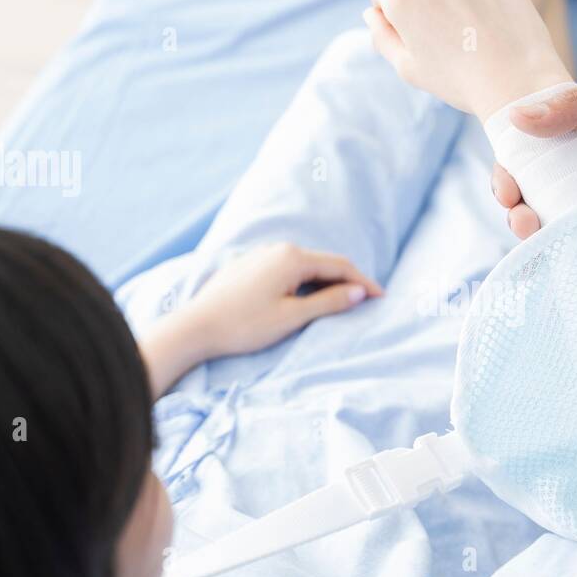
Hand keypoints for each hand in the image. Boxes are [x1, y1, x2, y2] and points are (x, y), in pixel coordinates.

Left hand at [140, 243, 381, 397]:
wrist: (195, 326)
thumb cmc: (244, 325)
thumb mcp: (292, 316)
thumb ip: (328, 302)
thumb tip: (357, 292)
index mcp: (292, 258)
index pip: (340, 266)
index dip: (363, 282)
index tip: (381, 298)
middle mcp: (278, 249)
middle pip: (324, 263)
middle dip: (347, 281)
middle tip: (367, 300)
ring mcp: (262, 255)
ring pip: (306, 266)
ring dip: (326, 281)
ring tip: (341, 301)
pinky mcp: (250, 266)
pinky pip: (288, 269)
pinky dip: (306, 282)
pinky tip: (308, 298)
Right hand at [363, 0, 571, 119]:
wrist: (517, 82)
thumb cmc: (457, 81)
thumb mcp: (408, 67)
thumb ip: (382, 36)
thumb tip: (371, 13)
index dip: (390, 8)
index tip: (409, 28)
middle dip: (427, 2)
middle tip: (451, 40)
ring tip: (476, 35)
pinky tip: (494, 24)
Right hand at [491, 46, 576, 237]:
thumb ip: (572, 108)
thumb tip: (516, 119)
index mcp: (576, 141)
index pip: (529, 165)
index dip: (508, 179)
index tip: (505, 187)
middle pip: (540, 202)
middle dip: (520, 215)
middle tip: (521, 218)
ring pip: (568, 228)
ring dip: (547, 238)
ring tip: (538, 236)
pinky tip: (574, 258)